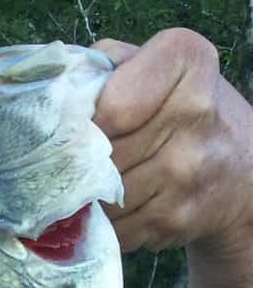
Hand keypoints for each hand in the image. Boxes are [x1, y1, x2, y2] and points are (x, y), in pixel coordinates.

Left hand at [92, 28, 252, 260]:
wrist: (241, 171)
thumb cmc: (184, 110)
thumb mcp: (157, 67)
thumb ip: (107, 65)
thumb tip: (53, 94)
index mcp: (187, 59)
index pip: (110, 105)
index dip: (85, 122)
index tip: (84, 128)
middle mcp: (195, 110)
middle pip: (101, 153)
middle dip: (82, 163)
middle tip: (82, 162)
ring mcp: (188, 170)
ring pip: (102, 196)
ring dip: (91, 198)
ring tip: (101, 185)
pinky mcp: (178, 218)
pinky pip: (115, 228)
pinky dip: (110, 224)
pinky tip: (122, 208)